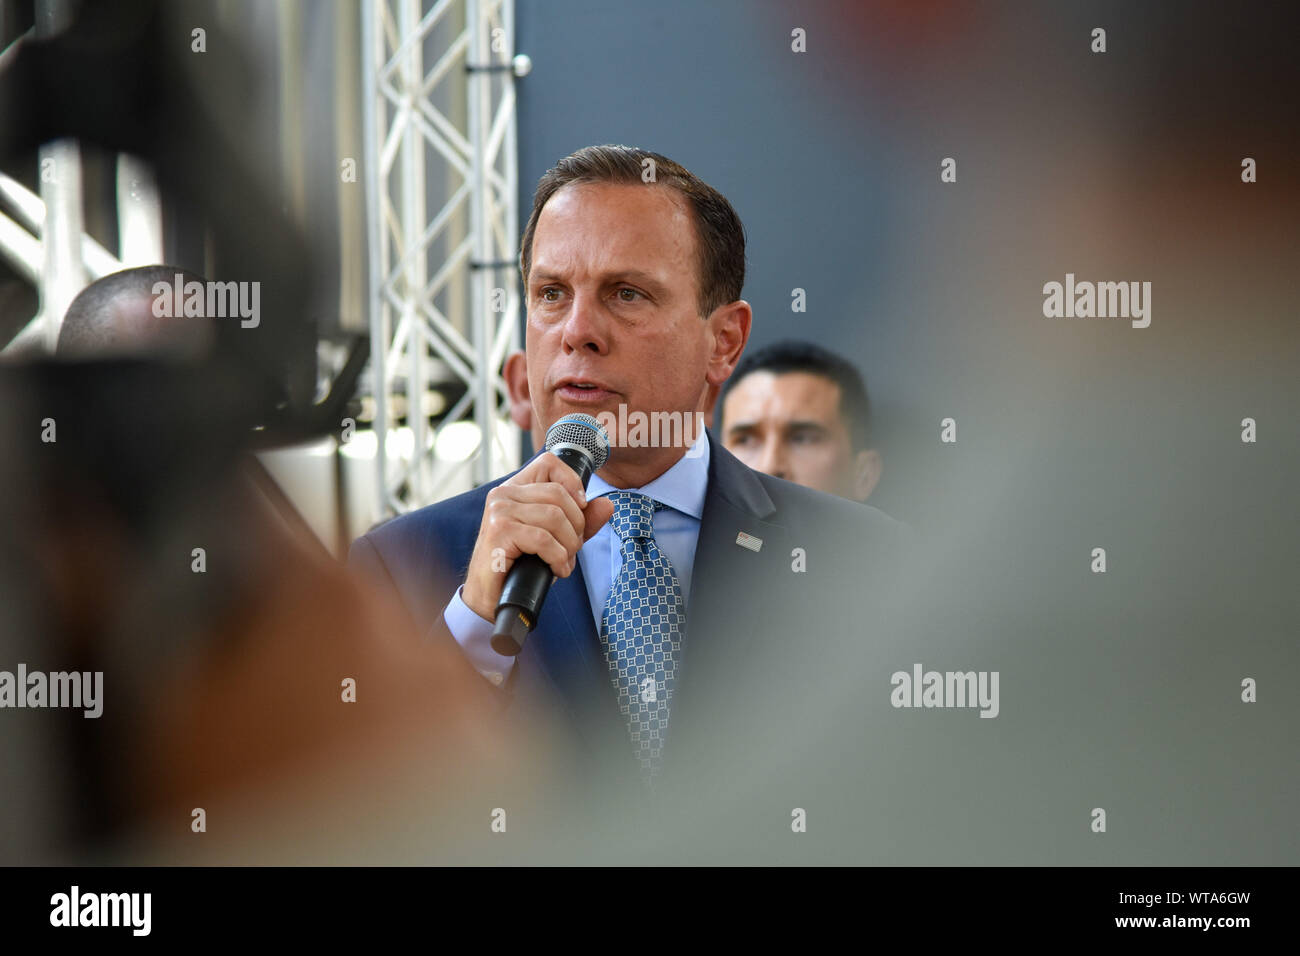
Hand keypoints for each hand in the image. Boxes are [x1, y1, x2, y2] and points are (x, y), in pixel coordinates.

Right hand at [461, 453, 614, 620]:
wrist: (489, 598)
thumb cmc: (520, 566)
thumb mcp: (557, 539)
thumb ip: (581, 521)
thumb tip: (607, 505)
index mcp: (515, 489)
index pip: (549, 463)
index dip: (572, 482)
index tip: (581, 507)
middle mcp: (503, 494)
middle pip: (558, 494)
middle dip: (576, 525)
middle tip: (572, 548)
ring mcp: (499, 511)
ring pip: (554, 517)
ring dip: (569, 545)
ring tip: (563, 561)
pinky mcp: (499, 532)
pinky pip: (544, 539)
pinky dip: (558, 558)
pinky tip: (556, 570)